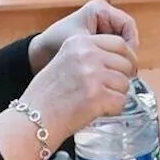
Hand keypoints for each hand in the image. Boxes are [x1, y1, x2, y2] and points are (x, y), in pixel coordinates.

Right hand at [19, 34, 136, 144]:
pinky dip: (113, 110)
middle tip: (113, 90)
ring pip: (125, 84)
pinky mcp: (97, 95)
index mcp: (79, 41)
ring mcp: (93, 74)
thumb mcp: (64, 60)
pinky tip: (98, 111)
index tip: (125, 70)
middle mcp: (87, 54)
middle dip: (123, 78)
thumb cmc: (46, 95)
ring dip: (116, 95)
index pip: (119, 43)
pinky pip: (120, 102)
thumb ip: (88, 56)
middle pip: (125, 63)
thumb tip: (118, 62)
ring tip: (98, 102)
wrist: (33, 118)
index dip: (126, 59)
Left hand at [30, 0, 139, 72]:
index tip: (126, 61)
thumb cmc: (54, 45)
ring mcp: (101, 27)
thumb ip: (105, 50)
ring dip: (119, 59)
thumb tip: (129, 62)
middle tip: (124, 70)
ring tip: (113, 71)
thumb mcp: (81, 46)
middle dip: (125, 53)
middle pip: (127, 35)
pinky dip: (112, 60)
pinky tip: (107, 70)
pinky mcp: (98, 39)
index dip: (130, 44)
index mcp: (99, 9)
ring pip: (122, 45)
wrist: (39, 54)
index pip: (127, 25)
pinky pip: (113, 50)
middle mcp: (103, 15)